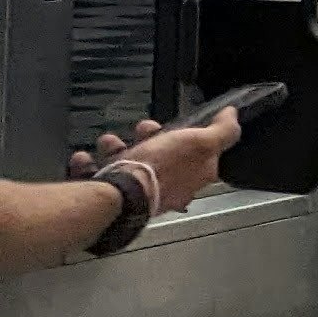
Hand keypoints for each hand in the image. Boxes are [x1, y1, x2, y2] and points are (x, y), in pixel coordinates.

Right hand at [74, 112, 231, 216]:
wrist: (117, 197)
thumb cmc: (160, 170)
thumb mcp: (200, 144)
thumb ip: (221, 132)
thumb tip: (234, 116)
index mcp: (191, 179)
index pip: (195, 156)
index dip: (185, 136)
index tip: (173, 124)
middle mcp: (166, 191)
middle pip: (159, 158)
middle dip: (147, 137)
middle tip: (141, 129)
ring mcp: (136, 196)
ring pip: (125, 165)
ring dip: (115, 148)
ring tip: (107, 141)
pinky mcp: (107, 200)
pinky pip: (96, 178)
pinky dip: (88, 165)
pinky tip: (84, 158)